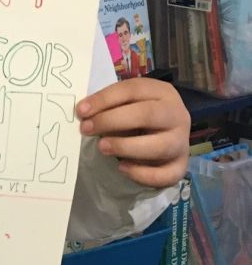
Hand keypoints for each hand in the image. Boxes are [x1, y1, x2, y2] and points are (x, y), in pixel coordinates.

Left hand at [76, 78, 190, 188]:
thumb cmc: (138, 117)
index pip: (133, 89)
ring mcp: (182, 142)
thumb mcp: (127, 105)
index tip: (81, 111)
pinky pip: (165, 175)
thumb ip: (110, 106)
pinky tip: (122, 168)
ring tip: (102, 147)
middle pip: (147, 114)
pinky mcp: (181, 166)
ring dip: (126, 147)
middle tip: (87, 129)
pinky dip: (141, 174)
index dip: (105, 99)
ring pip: (158, 146)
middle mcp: (177, 115)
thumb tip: (84, 114)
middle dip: (112, 121)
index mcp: (163, 93)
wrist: (166, 137)